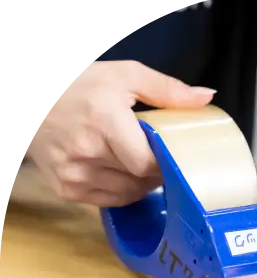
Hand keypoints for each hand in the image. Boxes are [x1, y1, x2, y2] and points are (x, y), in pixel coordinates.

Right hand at [26, 60, 214, 206]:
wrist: (27, 100)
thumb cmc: (78, 85)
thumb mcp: (124, 75)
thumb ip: (167, 89)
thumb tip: (207, 97)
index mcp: (104, 120)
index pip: (147, 163)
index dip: (166, 164)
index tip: (174, 156)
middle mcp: (86, 151)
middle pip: (140, 180)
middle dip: (156, 172)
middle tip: (156, 156)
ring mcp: (73, 174)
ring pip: (128, 194)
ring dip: (140, 183)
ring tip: (136, 162)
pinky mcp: (66, 190)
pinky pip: (109, 201)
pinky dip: (121, 190)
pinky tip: (118, 171)